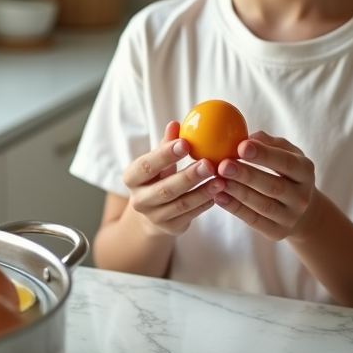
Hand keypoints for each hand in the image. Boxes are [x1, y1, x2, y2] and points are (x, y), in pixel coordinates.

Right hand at [122, 121, 223, 236]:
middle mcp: (139, 200)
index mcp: (132, 178)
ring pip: (181, 204)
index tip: (185, 142)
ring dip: (202, 192)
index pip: (146, 166)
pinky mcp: (170, 228)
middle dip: (188, 176)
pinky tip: (218, 193)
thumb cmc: (158, 178)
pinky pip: (191, 215)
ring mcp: (154, 217)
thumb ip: (167, 144)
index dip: (164, 155)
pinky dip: (205, 204)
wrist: (153, 213)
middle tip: (208, 164)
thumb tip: (175, 124)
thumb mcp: (159, 161)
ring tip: (221, 180)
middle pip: (165, 189)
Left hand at [212, 130, 317, 240]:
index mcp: (306, 171)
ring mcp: (290, 217)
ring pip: (262, 205)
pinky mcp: (277, 232)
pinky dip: (235, 209)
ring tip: (218, 180)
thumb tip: (248, 137)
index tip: (241, 146)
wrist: (302, 212)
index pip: (286, 163)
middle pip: (273, 186)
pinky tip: (219, 197)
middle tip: (224, 165)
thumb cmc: (287, 174)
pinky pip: (254, 220)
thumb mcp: (287, 154)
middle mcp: (301, 196)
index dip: (264, 155)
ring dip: (238, 192)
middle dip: (247, 175)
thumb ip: (269, 143)